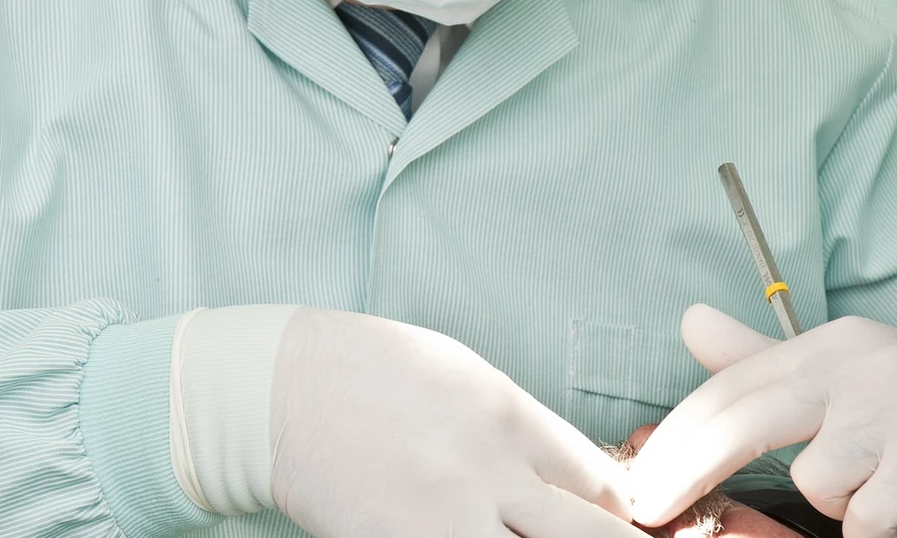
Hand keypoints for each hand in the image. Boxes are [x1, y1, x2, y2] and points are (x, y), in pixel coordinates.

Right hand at [269, 308, 636, 537]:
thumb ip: (525, 428)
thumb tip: (575, 478)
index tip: (607, 522)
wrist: (283, 391)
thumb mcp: (467, 377)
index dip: (613, 514)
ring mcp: (447, 520)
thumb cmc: (375, 373)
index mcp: (510, 419)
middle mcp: (490, 473)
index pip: (600, 486)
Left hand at [627, 306, 896, 537]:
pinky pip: (868, 514)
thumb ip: (761, 361)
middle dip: (688, 471)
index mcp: (834, 344)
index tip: (639, 483)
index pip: (733, 388)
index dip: (676, 439)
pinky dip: (872, 526)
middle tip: (652, 512)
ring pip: (817, 480)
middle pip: (748, 420)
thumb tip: (690, 321)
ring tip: (876, 491)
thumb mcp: (841, 381)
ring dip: (836, 502)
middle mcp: (866, 364)